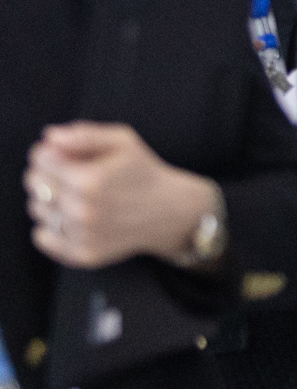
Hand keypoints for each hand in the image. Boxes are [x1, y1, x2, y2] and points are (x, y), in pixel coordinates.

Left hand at [25, 123, 218, 270]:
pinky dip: (50, 226)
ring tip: (76, 194)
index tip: (63, 152)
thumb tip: (49, 137)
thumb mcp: (123, 141)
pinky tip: (72, 217)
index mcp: (90, 180)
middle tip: (71, 172)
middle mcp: (82, 210)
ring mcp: (81, 235)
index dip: (49, 151)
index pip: (41, 159)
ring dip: (49, 198)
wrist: (169, 211)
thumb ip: (85, 134)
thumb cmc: (143, 172)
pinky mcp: (82, 254)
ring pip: (37, 209)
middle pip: (35, 183)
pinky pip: (42, 237)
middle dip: (47, 172)